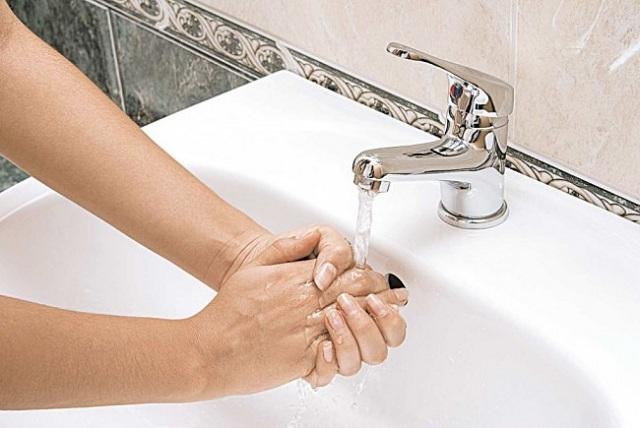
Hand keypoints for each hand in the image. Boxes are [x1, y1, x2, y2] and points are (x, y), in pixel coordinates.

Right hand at [187, 231, 406, 397]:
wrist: (209, 348)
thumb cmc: (229, 308)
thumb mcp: (256, 266)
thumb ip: (287, 247)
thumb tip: (311, 238)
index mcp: (298, 280)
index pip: (347, 273)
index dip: (370, 277)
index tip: (381, 281)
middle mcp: (306, 305)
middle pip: (358, 296)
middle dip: (382, 297)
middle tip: (395, 300)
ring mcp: (306, 333)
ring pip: (355, 325)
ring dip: (372, 323)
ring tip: (381, 322)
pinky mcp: (303, 360)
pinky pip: (336, 356)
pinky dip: (349, 352)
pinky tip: (355, 348)